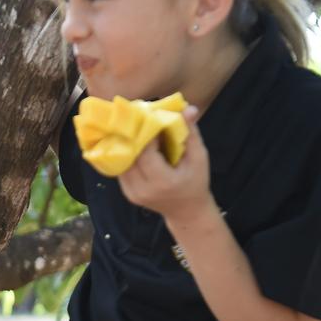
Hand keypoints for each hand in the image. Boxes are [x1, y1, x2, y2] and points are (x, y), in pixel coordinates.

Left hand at [116, 107, 214, 222]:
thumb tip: (187, 108)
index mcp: (163, 181)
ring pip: (121, 161)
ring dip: (125, 144)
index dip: (145, 134)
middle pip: (129, 156)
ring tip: (132, 127)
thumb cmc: (196, 182)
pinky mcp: (126, 193)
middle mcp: (143, 189)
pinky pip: (121, 168)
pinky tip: (130, 142)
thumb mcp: (199, 157)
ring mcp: (132, 193)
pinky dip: (125, 154)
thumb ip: (190, 133)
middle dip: (133, 136)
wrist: (187, 211)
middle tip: (137, 117)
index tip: (149, 117)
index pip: (146, 153)